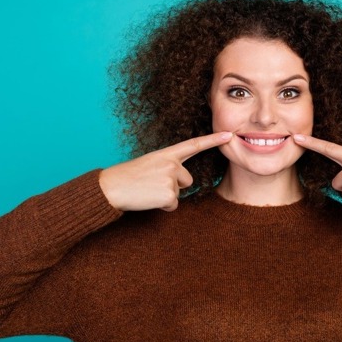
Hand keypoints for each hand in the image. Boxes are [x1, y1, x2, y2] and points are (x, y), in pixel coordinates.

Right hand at [99, 132, 232, 210]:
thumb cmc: (128, 177)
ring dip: (166, 196)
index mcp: (166, 154)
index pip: (194, 145)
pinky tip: (148, 198)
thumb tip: (181, 182)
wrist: (111, 187)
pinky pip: (173, 205)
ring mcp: (170, 178)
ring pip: (179, 193)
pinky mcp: (169, 194)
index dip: (213, 140)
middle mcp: (171, 164)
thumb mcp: (150, 164)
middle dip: (174, 186)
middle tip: (151, 183)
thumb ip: (168, 167)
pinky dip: (162, 206)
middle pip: (188, 180)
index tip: (229, 135)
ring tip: (148, 190)